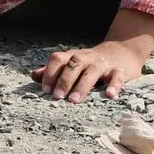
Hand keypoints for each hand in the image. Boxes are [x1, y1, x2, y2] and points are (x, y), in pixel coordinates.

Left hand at [32, 39, 146, 103]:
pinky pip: (117, 76)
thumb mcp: (71, 63)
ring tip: (74, 100)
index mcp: (72, 56)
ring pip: (92, 71)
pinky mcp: (119, 70)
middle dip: (64, 80)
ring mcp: (103, 63)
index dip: (50, 72)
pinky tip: (110, 95)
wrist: (120, 52)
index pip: (58, 59)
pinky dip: (114, 85)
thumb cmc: (89, 63)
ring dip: (82, 85)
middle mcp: (86, 57)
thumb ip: (54, 70)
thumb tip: (33, 75)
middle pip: (74, 64)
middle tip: (57, 97)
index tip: (45, 90)